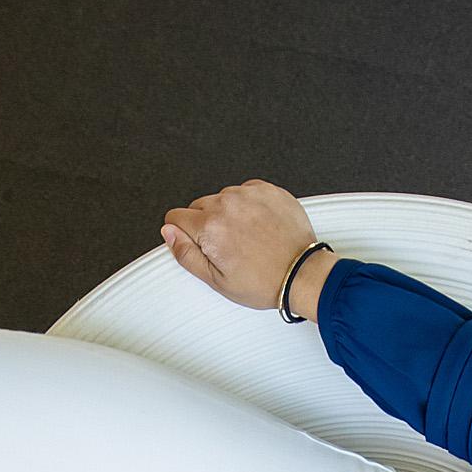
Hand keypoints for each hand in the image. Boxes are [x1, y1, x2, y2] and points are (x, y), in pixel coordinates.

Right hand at [161, 181, 337, 314]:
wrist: (302, 273)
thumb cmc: (265, 281)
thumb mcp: (216, 280)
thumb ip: (186, 254)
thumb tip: (169, 234)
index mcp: (210, 226)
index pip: (175, 217)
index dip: (183, 234)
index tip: (197, 244)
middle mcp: (227, 204)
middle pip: (199, 206)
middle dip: (206, 224)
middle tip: (226, 247)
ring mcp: (249, 194)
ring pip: (223, 198)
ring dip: (229, 213)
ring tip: (246, 238)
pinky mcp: (268, 190)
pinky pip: (246, 191)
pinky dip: (249, 205)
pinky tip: (259, 226)